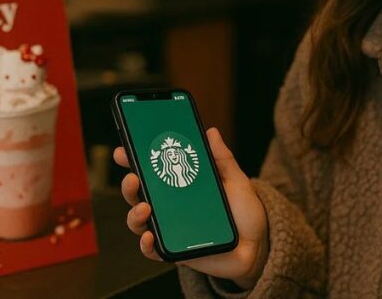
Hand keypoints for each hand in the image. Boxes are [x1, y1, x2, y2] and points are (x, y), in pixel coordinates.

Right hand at [114, 127, 268, 289]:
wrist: (257, 245)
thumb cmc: (243, 212)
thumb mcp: (235, 181)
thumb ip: (222, 158)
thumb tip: (211, 132)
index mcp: (179, 185)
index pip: (151, 170)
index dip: (134, 160)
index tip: (124, 150)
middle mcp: (169, 206)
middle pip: (138, 194)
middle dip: (129, 185)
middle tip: (133, 177)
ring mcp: (169, 228)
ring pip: (138, 221)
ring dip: (134, 213)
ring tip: (145, 208)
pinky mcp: (174, 250)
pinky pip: (152, 250)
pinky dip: (146, 244)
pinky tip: (150, 236)